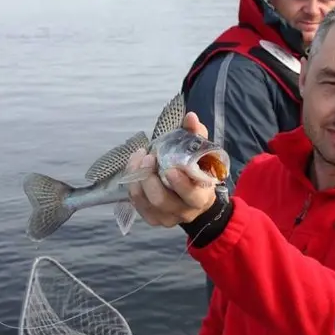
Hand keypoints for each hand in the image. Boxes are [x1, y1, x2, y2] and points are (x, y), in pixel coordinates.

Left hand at [127, 111, 215, 227]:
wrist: (196, 199)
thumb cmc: (199, 172)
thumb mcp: (202, 154)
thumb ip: (197, 135)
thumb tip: (190, 117)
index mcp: (201, 198)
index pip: (191, 195)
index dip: (180, 184)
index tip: (170, 169)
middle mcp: (184, 212)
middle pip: (161, 200)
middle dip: (149, 178)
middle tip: (148, 157)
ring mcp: (166, 218)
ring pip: (145, 202)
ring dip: (137, 178)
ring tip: (138, 157)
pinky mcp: (151, 218)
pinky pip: (136, 203)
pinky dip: (132, 183)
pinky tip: (135, 167)